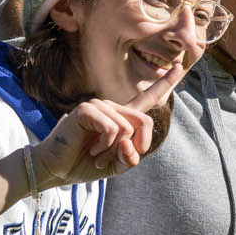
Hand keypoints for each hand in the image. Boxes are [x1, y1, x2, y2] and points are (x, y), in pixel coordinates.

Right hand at [31, 89, 167, 187]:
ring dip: (112, 150)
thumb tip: (129, 143)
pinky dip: (104, 146)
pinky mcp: (86, 109)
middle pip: (144, 122)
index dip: (164, 83)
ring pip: (127, 129)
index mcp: (122, 117)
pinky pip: (112, 129)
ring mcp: (98, 105)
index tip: (178, 65)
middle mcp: (112, 107)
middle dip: (134, 147)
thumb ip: (131, 157)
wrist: (57, 169)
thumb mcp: (117, 165)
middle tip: (111, 159)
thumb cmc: (85, 164)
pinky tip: (90, 149)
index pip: (147, 98)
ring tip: (95, 154)